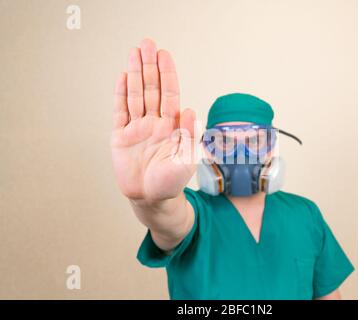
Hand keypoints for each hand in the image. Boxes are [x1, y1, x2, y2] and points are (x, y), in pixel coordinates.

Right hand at [111, 39, 195, 204]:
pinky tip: (123, 77)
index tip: (164, 55)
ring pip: (136, 95)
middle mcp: (155, 122)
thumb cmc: (172, 182)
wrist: (151, 199)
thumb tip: (191, 109)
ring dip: (135, 74)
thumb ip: (189, 135)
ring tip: (134, 52)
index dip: (167, 74)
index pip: (170, 94)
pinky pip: (120, 111)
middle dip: (149, 66)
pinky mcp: (121, 136)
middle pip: (152, 89)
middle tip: (147, 43)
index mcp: (172, 126)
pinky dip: (121, 94)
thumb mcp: (187, 160)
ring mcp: (137, 128)